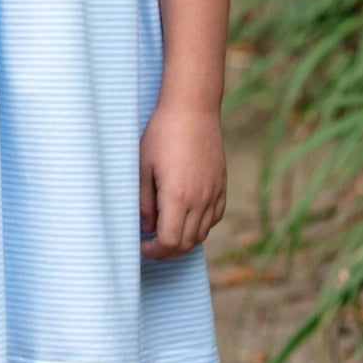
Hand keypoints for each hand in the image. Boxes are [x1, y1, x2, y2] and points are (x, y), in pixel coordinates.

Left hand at [139, 102, 226, 260]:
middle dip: (167, 252)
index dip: (154, 251)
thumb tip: (148, 227)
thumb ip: (144, 202)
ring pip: (202, 234)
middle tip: (150, 248)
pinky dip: (200, 227)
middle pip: (187, 243)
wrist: (192, 109)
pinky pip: (214, 217)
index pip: (170, 242)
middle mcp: (200, 200)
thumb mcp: (143, 167)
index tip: (141, 248)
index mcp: (178, 197)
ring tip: (166, 236)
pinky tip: (187, 220)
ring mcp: (214, 193)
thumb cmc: (162, 134)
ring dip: (183, 242)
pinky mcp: (221, 185)